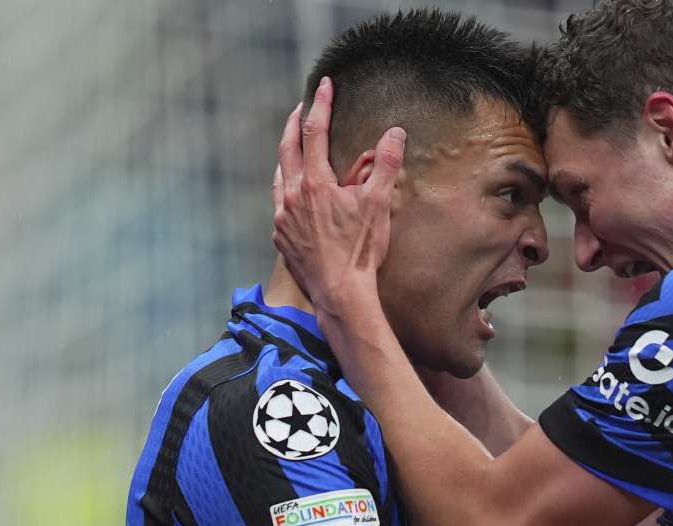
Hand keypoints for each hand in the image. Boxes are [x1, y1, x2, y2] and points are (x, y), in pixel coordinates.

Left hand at [271, 76, 406, 309]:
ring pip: (279, 175)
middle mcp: (292, 195)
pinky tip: (294, 193)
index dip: (320, 105)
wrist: (340, 292)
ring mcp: (282, 217)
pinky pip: (278, 203)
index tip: (323, 86)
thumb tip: (394, 133)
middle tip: (300, 108)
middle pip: (287, 148)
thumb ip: (385, 166)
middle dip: (294, 124)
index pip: (315, 132)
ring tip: (294, 148)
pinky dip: (285, 189)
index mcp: (315, 183)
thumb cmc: (360, 250)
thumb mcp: (379, 204)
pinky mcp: (280, 236)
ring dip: (287, 156)